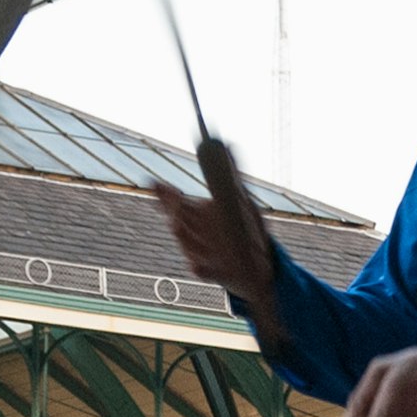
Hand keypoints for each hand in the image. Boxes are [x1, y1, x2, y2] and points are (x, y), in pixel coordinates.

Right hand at [147, 145, 279, 315]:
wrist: (261, 269)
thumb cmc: (245, 232)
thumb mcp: (241, 201)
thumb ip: (232, 174)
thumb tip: (226, 143)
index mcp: (200, 216)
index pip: (176, 203)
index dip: (164, 194)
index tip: (154, 183)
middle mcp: (197, 235)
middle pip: (179, 221)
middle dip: (173, 211)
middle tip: (173, 199)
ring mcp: (205, 256)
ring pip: (188, 245)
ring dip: (182, 236)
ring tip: (176, 224)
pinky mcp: (219, 274)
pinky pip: (207, 272)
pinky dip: (202, 269)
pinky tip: (196, 265)